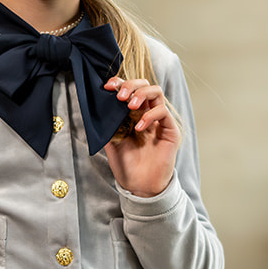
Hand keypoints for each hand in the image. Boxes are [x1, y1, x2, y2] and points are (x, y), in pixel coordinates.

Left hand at [102, 74, 179, 197]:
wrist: (140, 186)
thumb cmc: (126, 166)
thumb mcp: (111, 141)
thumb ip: (108, 124)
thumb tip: (97, 105)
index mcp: (132, 113)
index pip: (129, 89)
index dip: (119, 82)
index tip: (107, 87)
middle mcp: (147, 113)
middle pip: (144, 84)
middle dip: (131, 84)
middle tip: (120, 96)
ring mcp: (159, 121)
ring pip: (156, 92)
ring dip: (141, 94)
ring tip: (130, 105)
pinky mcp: (170, 130)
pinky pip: (163, 112)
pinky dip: (150, 116)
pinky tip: (139, 128)